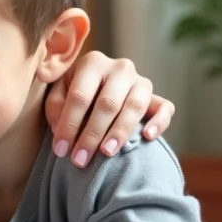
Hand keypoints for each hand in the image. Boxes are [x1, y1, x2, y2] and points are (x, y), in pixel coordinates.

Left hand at [44, 51, 174, 166]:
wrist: (99, 84)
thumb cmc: (75, 91)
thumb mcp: (59, 92)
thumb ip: (56, 107)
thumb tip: (60, 128)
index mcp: (92, 63)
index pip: (79, 96)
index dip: (69, 125)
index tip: (60, 150)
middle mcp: (120, 68)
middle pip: (107, 103)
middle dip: (92, 134)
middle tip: (80, 159)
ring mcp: (141, 81)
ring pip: (134, 106)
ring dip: (120, 132)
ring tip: (106, 153)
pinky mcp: (156, 96)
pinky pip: (165, 108)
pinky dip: (159, 122)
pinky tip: (147, 137)